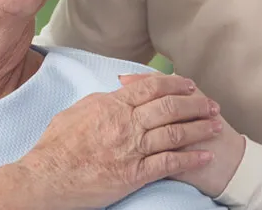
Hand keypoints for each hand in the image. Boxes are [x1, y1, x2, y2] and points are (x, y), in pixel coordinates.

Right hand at [20, 74, 223, 208]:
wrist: (46, 177)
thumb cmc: (56, 145)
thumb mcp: (78, 110)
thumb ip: (103, 100)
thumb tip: (120, 92)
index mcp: (113, 105)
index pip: (152, 87)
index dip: (175, 84)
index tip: (190, 84)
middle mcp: (127, 124)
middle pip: (170, 107)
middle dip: (196, 104)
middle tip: (212, 105)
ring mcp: (132, 149)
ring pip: (175, 133)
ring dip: (199, 128)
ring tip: (216, 126)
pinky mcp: (134, 174)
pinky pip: (169, 163)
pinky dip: (190, 159)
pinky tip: (205, 156)